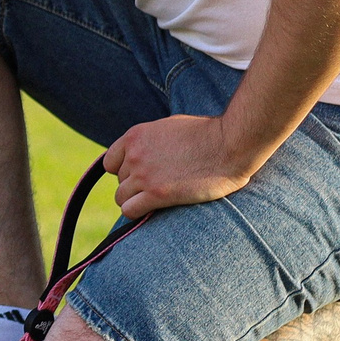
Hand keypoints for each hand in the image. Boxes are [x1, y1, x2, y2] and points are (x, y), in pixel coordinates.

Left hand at [101, 114, 260, 218]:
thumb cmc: (207, 134)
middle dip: (134, 186)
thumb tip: (146, 150)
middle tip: (157, 187)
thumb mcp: (169, 127)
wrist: (229, 145)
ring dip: (136, 201)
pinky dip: (138, 213)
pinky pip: (130, 211)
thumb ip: (151, 140)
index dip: (124, 171)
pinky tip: (154, 210)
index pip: (110, 162)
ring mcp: (143, 175)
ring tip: (156, 201)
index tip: (140, 176)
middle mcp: (134, 155)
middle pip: (119, 181)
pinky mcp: (156, 194)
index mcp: (135, 135)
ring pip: (121, 198)